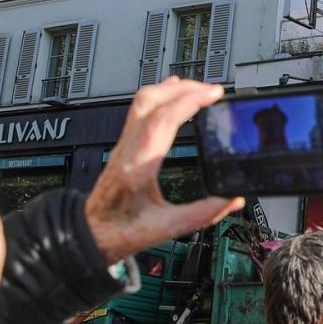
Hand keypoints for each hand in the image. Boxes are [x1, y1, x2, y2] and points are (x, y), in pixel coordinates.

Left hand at [86, 77, 244, 263]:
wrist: (90, 234)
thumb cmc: (121, 232)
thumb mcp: (166, 229)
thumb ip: (203, 214)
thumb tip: (232, 200)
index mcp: (138, 168)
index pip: (162, 120)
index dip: (190, 101)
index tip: (213, 94)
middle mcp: (128, 150)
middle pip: (151, 102)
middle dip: (185, 89)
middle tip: (212, 90)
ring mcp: (123, 145)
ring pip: (142, 102)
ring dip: (171, 90)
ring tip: (198, 89)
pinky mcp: (123, 146)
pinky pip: (139, 110)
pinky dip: (160, 95)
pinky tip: (173, 92)